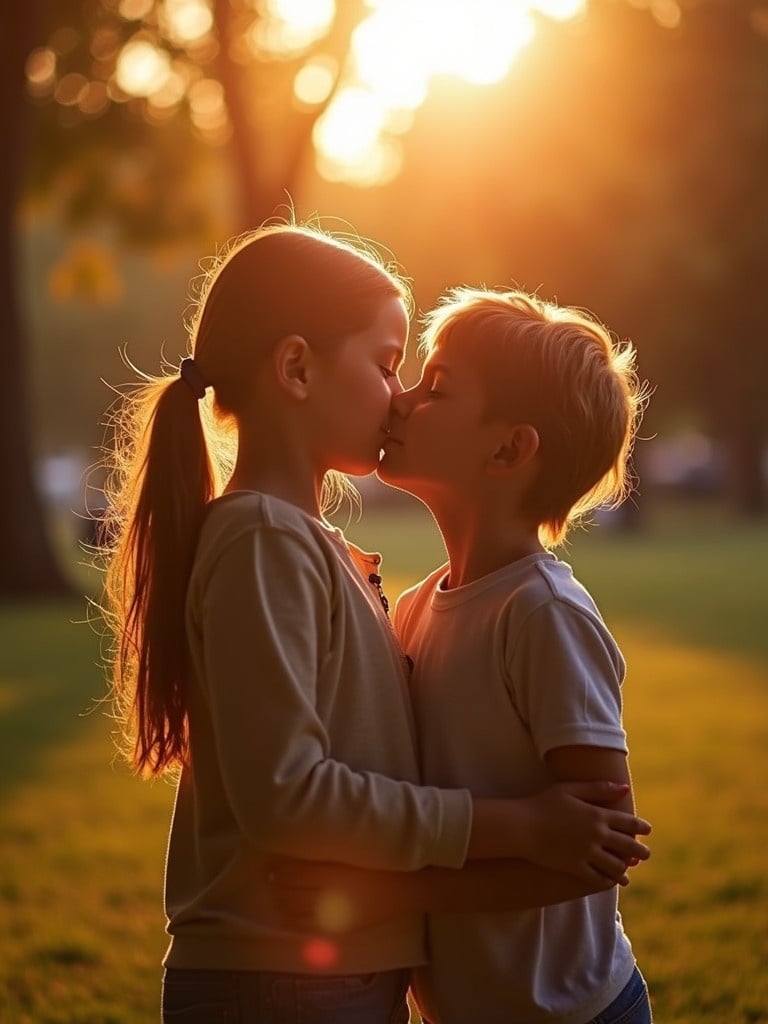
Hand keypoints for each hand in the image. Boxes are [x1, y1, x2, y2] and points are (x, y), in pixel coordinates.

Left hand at [267, 858, 407, 932]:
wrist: (407, 887)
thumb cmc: (382, 861)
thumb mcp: (353, 848)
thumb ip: (326, 849)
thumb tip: (299, 846)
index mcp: (331, 873)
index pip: (293, 874)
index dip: (279, 870)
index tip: (271, 862)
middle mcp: (328, 896)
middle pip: (291, 894)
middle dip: (277, 886)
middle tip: (270, 876)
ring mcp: (334, 916)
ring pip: (296, 913)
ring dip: (282, 904)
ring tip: (278, 894)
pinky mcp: (340, 930)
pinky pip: (309, 930)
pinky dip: (295, 923)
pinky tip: (292, 915)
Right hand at [518, 781, 650, 883]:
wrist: (522, 826)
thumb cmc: (544, 803)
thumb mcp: (570, 789)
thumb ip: (598, 788)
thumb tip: (625, 787)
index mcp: (597, 815)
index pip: (629, 823)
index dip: (641, 827)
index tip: (648, 829)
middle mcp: (596, 835)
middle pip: (628, 846)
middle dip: (641, 851)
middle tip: (646, 854)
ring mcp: (587, 853)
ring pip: (616, 866)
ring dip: (625, 869)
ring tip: (628, 871)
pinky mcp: (576, 868)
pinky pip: (598, 878)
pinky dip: (608, 880)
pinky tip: (610, 881)